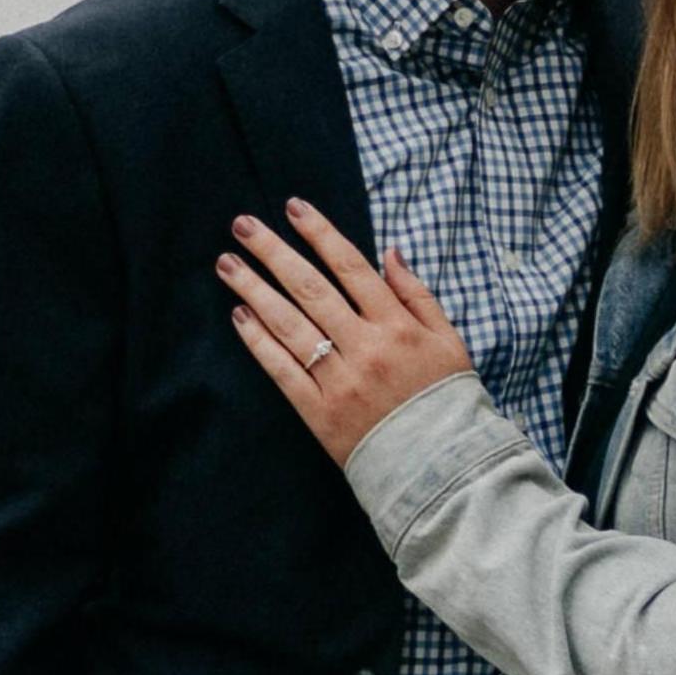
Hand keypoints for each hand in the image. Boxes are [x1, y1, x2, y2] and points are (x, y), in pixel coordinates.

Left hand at [220, 200, 477, 464]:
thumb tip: (389, 251)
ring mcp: (340, 381)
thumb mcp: (448, 342)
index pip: (351, 268)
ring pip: (289, 325)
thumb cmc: (446, 400)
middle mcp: (365, 348)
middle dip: (273, 252)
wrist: (443, 466)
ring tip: (227, 264)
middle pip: (310, 289)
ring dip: (254, 290)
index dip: (320, 234)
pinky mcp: (320, 413)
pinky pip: (283, 371)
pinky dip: (259, 342)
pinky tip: (240, 316)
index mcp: (397, 326)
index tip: (293, 208)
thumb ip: (418, 295)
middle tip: (242, 225)